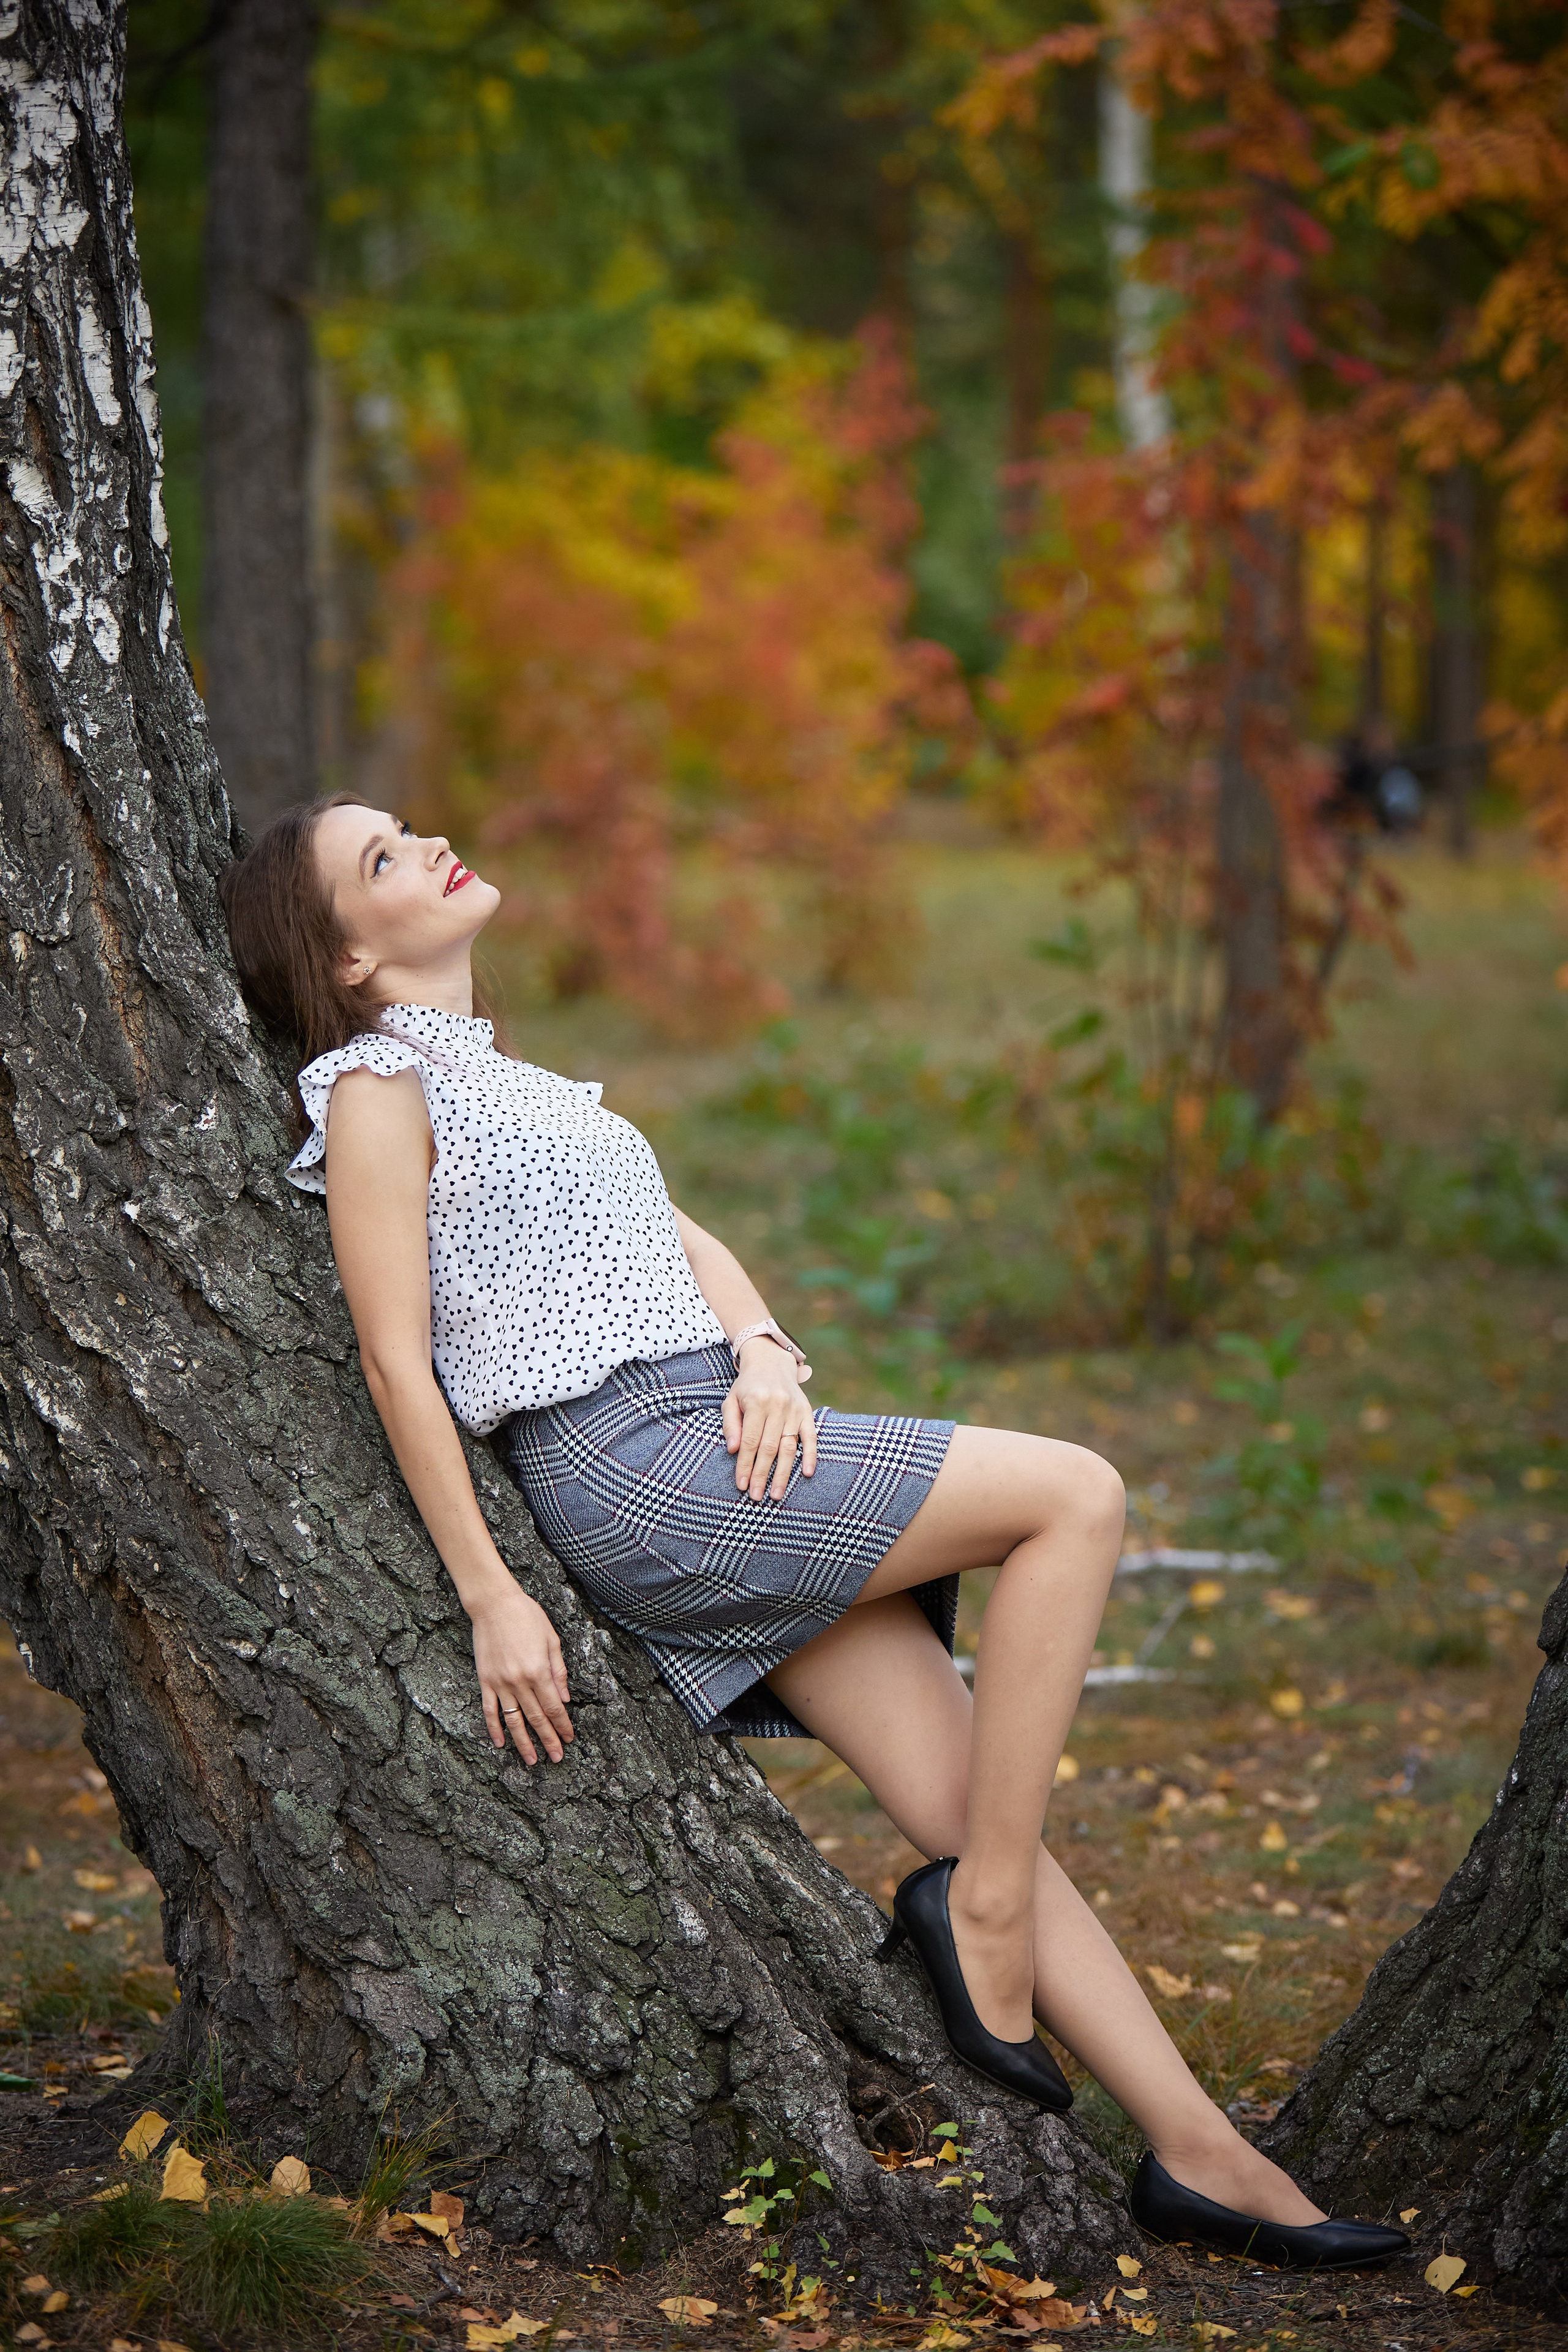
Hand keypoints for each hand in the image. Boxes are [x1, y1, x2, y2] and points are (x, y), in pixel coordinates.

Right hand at [470, 1586, 572, 1763]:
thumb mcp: (551, 1639)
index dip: (562, 1725)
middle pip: (537, 1718)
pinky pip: (489, 1710)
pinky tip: (500, 1743)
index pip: (554, 1707)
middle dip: (549, 1740)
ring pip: (513, 1720)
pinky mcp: (485, 1681)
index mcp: (539, 1671)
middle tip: (557, 1758)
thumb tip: (565, 1698)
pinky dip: (494, 1729)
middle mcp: (520, 1681)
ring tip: (532, 1760)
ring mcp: (500, 1683)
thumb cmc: (527, 1616)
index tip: (569, 1739)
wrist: (494, 1604)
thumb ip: (558, 1670)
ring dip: (524, 1742)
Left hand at [723, 1337, 817, 1501]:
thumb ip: (731, 1424)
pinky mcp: (807, 1412)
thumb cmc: (747, 1386)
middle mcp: (777, 1406)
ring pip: (789, 1447)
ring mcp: (794, 1409)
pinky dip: (810, 1455)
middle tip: (756, 1496)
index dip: (745, 1465)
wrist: (771, 1361)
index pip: (750, 1441)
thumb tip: (733, 1450)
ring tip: (776, 1494)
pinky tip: (806, 1473)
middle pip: (769, 1448)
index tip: (742, 1485)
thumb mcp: (731, 1400)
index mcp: (756, 1402)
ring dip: (783, 1473)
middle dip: (762, 1475)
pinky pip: (811, 1437)